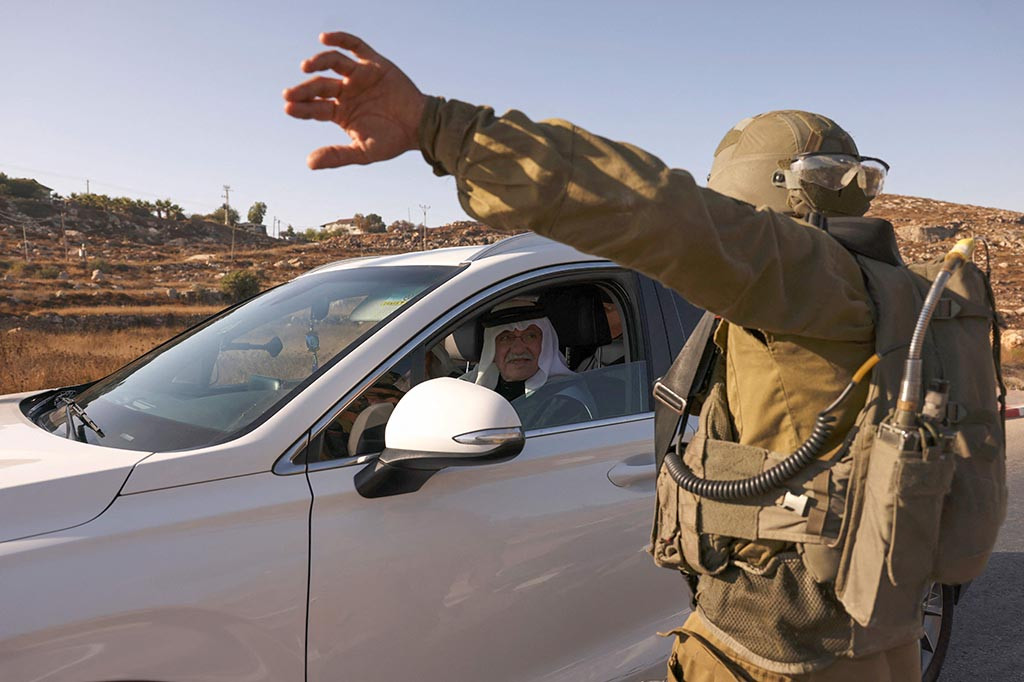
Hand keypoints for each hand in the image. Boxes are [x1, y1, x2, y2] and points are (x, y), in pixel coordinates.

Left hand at [283, 32, 426, 169]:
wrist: (420, 127)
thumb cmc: (392, 141)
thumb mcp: (363, 152)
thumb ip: (337, 156)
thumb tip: (309, 164)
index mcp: (341, 112)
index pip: (316, 107)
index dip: (301, 107)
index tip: (288, 107)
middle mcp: (347, 92)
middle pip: (320, 85)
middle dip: (304, 89)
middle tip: (290, 93)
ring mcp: (360, 76)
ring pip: (334, 64)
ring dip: (318, 62)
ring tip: (306, 67)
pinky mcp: (374, 64)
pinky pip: (355, 47)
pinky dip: (341, 39)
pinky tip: (324, 38)